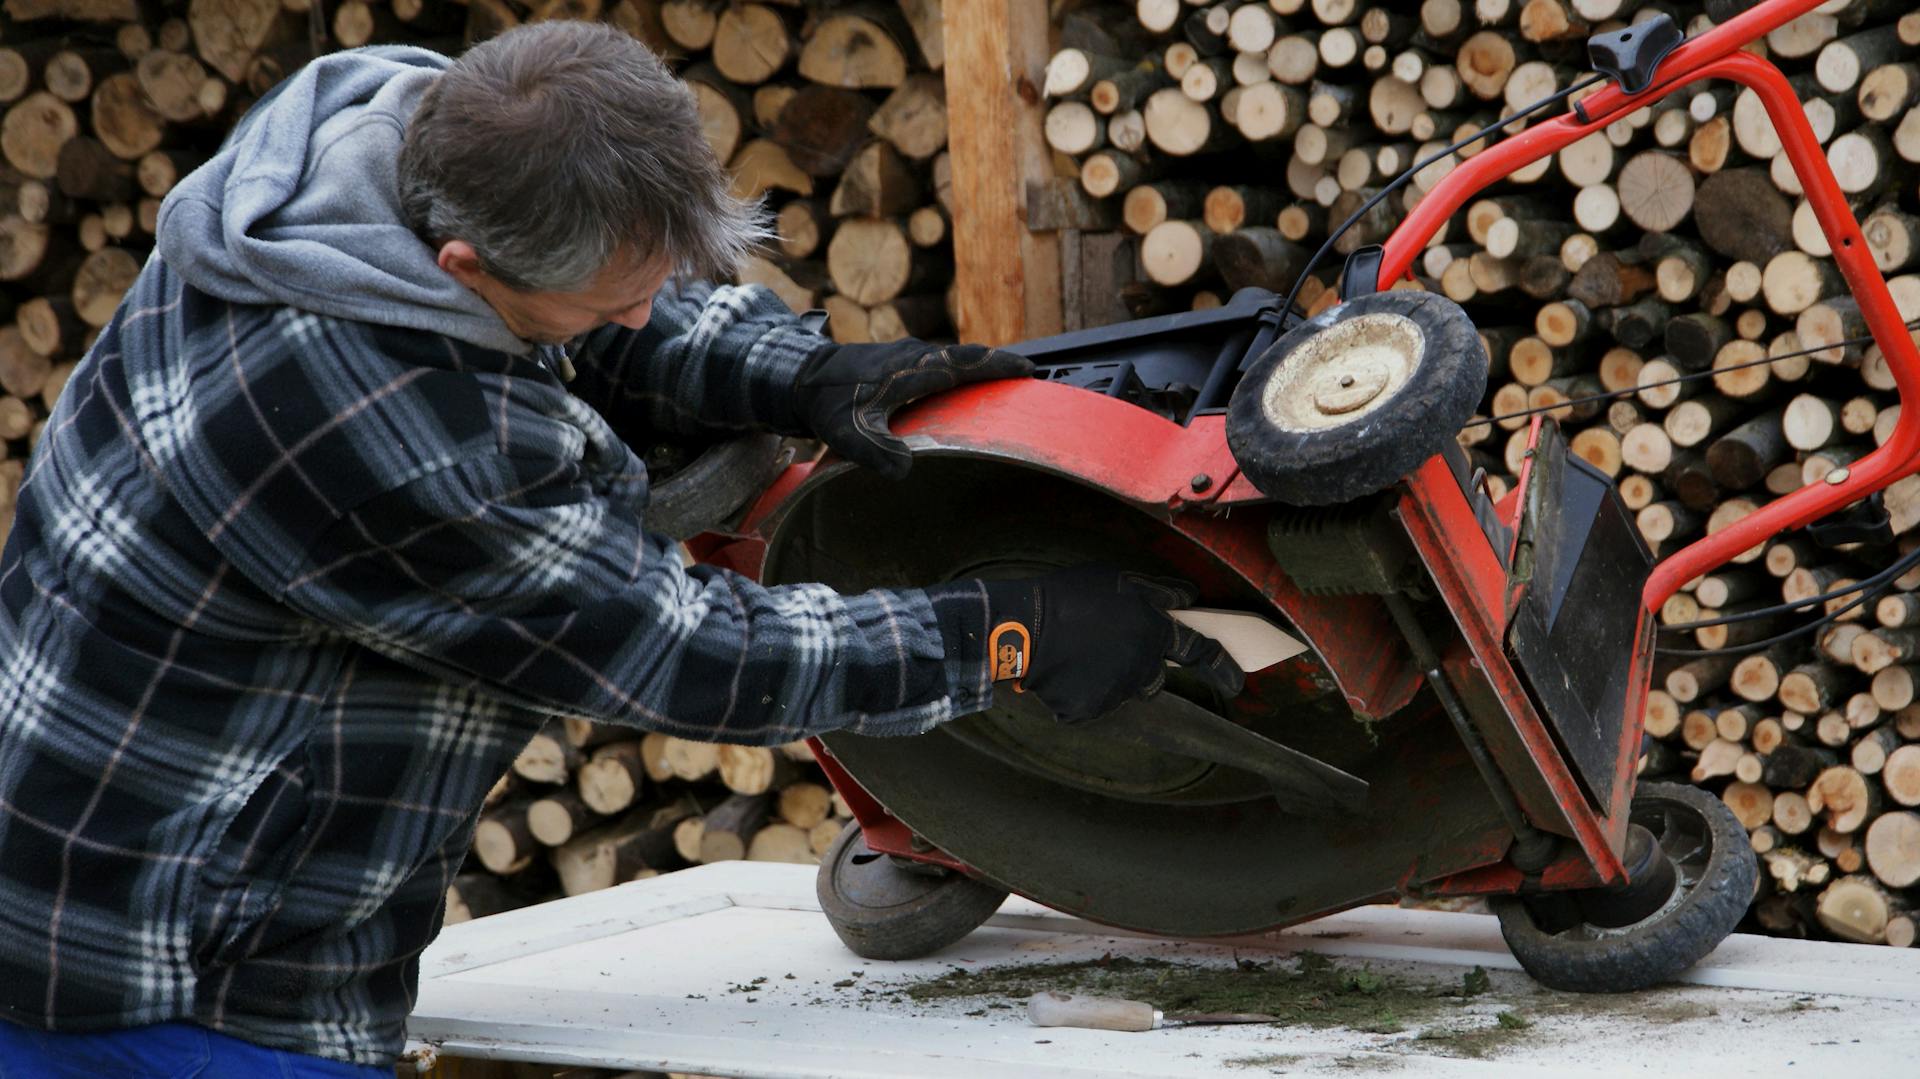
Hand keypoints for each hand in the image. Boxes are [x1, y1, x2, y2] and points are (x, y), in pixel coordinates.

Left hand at [793, 338, 1032, 479]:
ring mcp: (907, 355)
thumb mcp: (848, 433)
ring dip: (979, 367)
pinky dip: (959, 372)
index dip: (998, 366)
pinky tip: (962, 388)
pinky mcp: (898, 360)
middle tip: (1028, 376)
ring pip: (953, 358)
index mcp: (912, 368)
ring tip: (1003, 383)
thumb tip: (904, 471)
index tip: (1028, 369)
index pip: (966, 363)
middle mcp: (914, 355)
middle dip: (998, 365)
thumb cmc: (828, 404)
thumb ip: (876, 452)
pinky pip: (940, 362)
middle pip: (967, 356)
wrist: (800, 376)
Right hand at [980, 566, 1244, 723]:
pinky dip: (1082, 690)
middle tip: (1109, 645)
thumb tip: (1189, 596)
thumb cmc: (1072, 597)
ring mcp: (1115, 693)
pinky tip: (1064, 670)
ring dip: (1110, 676)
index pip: (1200, 652)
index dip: (1222, 667)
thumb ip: (1159, 592)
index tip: (1236, 683)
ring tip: (1080, 653)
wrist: (1023, 628)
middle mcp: (1141, 667)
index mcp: (1154, 633)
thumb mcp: (1119, 580)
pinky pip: (1093, 704)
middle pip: (1155, 678)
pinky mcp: (1088, 710)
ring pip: (1123, 690)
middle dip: (1141, 666)